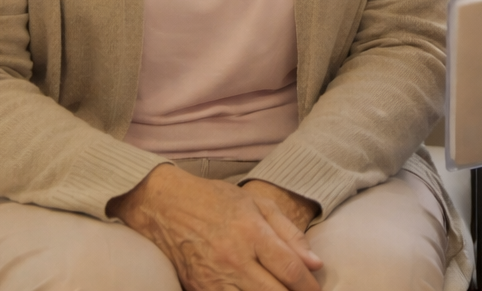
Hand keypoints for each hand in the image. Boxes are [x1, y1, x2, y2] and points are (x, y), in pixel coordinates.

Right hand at [109, 164, 323, 290]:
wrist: (165, 206)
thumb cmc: (216, 200)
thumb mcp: (258, 204)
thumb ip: (289, 234)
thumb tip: (315, 264)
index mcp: (252, 234)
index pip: (290, 270)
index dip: (308, 286)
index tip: (316, 290)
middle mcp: (234, 260)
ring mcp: (213, 279)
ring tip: (280, 290)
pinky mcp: (198, 289)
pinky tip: (255, 290)